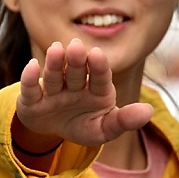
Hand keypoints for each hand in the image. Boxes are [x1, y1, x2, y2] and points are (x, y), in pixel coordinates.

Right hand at [14, 39, 152, 148]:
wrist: (55, 131)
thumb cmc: (84, 125)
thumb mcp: (105, 129)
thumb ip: (124, 121)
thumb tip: (148, 112)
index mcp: (97, 90)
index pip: (100, 77)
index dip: (98, 66)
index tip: (97, 54)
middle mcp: (74, 85)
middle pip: (76, 72)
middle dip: (76, 61)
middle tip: (76, 46)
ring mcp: (52, 91)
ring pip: (54, 76)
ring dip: (54, 64)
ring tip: (56, 49)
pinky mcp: (31, 101)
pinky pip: (30, 89)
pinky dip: (29, 78)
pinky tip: (32, 66)